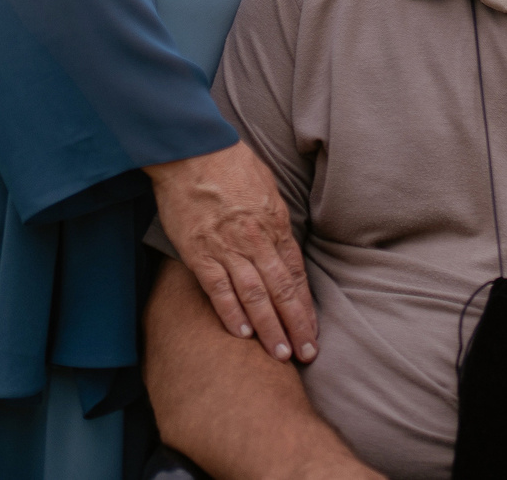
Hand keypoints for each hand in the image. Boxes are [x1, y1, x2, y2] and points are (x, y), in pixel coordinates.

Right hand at [146, 142, 318, 364]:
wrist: (192, 151)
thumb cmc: (230, 163)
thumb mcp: (266, 186)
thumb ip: (275, 217)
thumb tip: (282, 239)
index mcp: (276, 223)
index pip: (296, 274)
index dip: (305, 305)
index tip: (313, 330)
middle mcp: (256, 240)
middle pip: (282, 291)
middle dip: (296, 325)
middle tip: (306, 354)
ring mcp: (228, 248)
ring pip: (255, 296)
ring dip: (269, 328)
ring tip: (280, 354)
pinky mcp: (199, 252)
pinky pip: (218, 289)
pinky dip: (230, 313)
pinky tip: (242, 335)